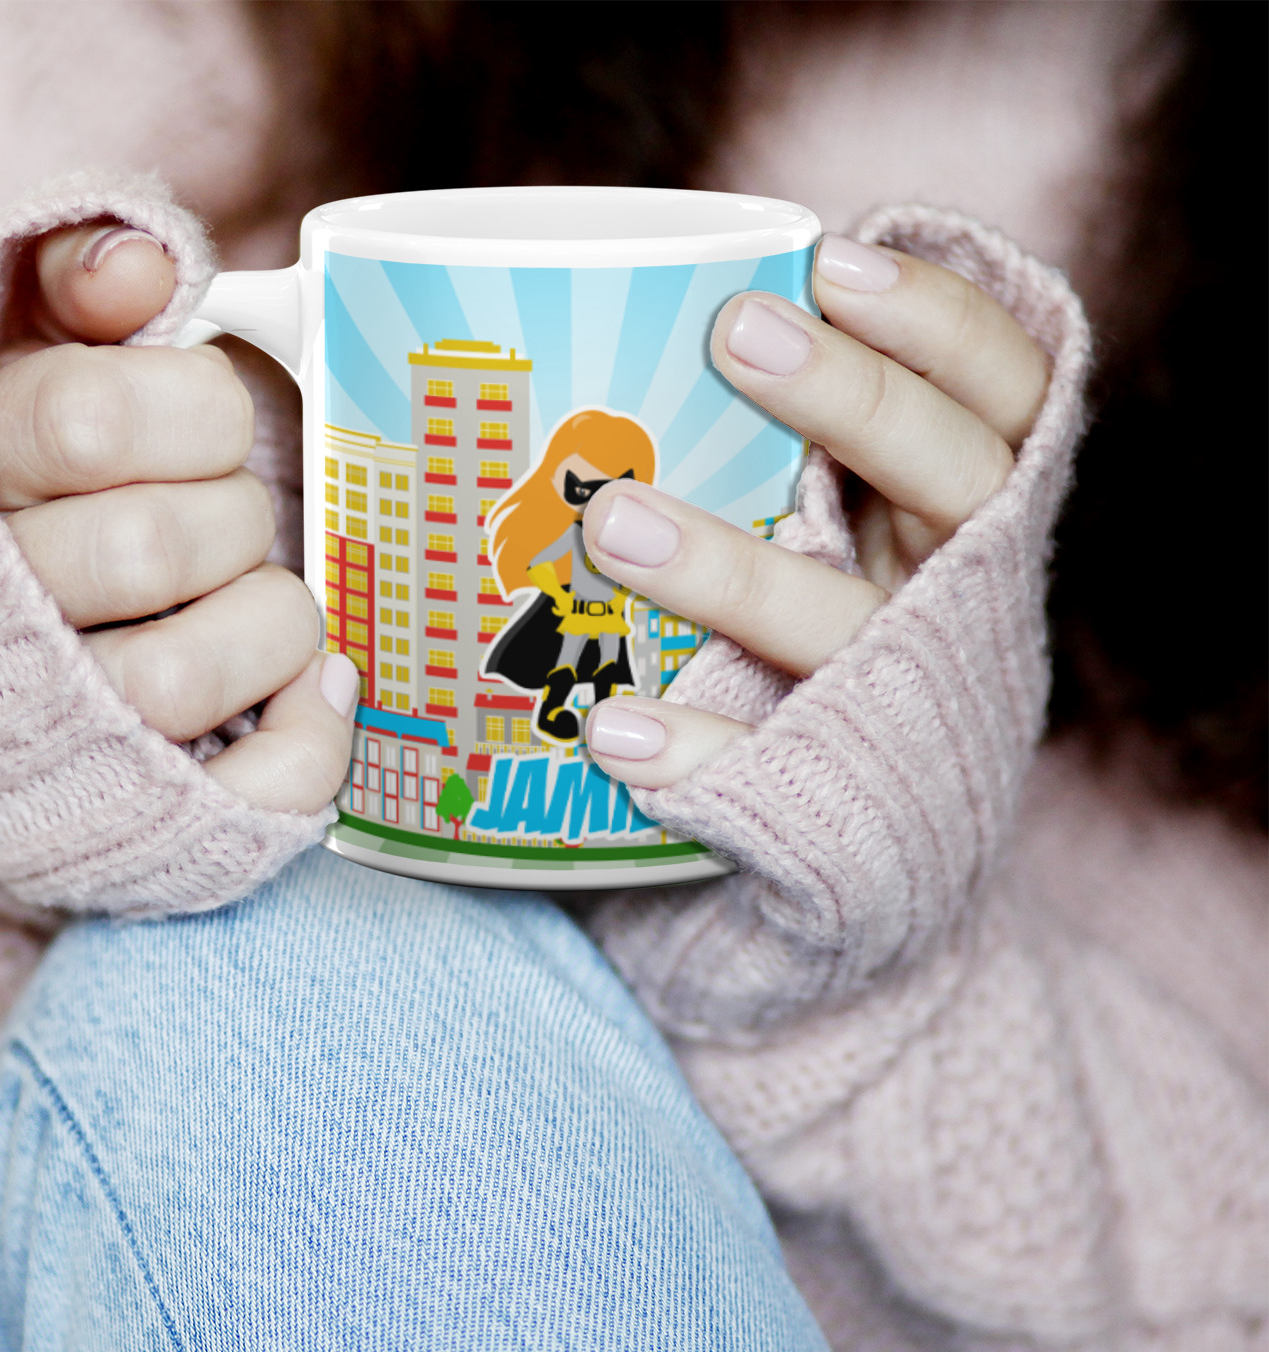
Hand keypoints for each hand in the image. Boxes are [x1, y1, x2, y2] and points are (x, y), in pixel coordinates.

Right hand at [0, 223, 356, 814]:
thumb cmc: (54, 505)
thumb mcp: (33, 364)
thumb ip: (75, 284)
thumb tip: (149, 262)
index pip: (86, 415)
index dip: (195, 413)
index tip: (208, 431)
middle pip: (153, 546)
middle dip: (234, 519)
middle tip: (231, 527)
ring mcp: (57, 733)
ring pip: (192, 672)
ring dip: (271, 623)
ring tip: (256, 606)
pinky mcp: (134, 819)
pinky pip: (260, 789)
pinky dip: (312, 735)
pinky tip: (308, 692)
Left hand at [580, 233, 1050, 789]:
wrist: (879, 826)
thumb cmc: (823, 628)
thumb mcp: (844, 525)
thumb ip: (798, 444)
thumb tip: (661, 311)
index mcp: (971, 509)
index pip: (1003, 391)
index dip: (939, 323)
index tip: (834, 259)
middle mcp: (961, 590)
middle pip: (955, 478)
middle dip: (856, 399)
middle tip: (737, 334)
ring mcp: (907, 694)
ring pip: (847, 620)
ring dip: (734, 572)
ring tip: (613, 525)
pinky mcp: (848, 794)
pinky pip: (777, 768)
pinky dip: (697, 752)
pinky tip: (615, 731)